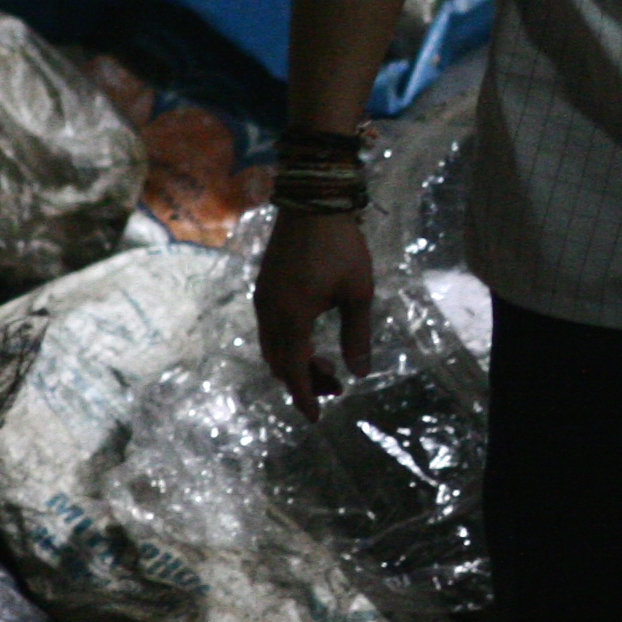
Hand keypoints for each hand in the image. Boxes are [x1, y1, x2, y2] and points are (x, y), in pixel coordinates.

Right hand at [256, 208, 372, 418]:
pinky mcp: (264, 289)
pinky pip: (270, 331)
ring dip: (296, 364)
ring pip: (272, 348)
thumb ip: (357, 335)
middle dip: (304, 382)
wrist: (313, 203)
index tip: (315, 418)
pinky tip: (311, 343)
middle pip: (280, 363)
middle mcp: (269, 312)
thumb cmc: (341, 246)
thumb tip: (358, 372)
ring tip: (329, 366)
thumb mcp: (358, 293)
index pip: (294, 370)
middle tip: (336, 388)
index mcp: (292, 317)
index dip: (305, 396)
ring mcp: (263, 300)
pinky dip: (288, 346)